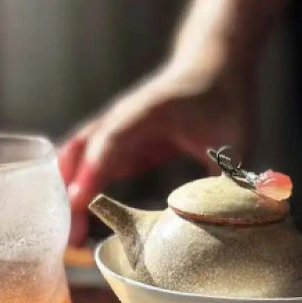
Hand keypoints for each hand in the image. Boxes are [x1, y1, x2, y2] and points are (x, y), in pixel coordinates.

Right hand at [59, 52, 253, 240]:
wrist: (212, 64)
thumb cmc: (222, 98)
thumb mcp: (233, 138)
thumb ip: (228, 177)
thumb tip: (226, 221)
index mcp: (146, 113)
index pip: (110, 142)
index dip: (93, 171)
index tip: (78, 202)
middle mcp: (121, 119)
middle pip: (82, 154)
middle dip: (70, 193)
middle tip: (70, 237)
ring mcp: (116, 131)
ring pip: (77, 160)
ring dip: (69, 195)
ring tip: (69, 237)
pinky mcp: (121, 144)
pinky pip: (90, 168)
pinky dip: (80, 192)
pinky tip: (78, 222)